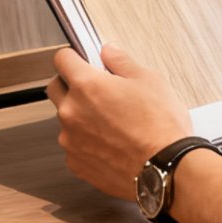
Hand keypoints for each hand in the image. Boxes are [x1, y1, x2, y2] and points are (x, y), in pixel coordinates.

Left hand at [47, 45, 192, 200]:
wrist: (165, 169)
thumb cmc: (160, 127)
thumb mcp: (149, 81)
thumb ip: (122, 62)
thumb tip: (109, 52)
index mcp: (87, 86)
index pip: (62, 59)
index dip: (74, 57)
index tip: (82, 60)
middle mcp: (71, 112)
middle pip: (56, 88)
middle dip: (70, 84)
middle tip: (96, 89)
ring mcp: (71, 141)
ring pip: (66, 120)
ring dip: (80, 116)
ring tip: (112, 122)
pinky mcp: (77, 164)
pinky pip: (74, 146)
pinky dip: (87, 142)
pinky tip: (112, 143)